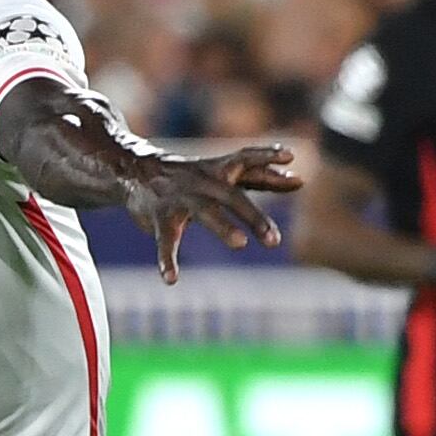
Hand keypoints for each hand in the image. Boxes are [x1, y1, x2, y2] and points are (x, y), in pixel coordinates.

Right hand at [121, 144, 300, 283]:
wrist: (134, 170)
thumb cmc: (191, 175)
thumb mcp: (224, 173)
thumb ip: (261, 177)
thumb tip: (302, 180)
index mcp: (219, 170)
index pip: (246, 159)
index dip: (267, 157)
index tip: (291, 156)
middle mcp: (203, 182)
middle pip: (232, 196)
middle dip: (253, 217)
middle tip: (274, 240)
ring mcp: (180, 199)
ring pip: (205, 212)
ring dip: (223, 227)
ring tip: (240, 243)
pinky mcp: (159, 217)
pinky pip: (165, 240)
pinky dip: (167, 260)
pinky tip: (171, 279)